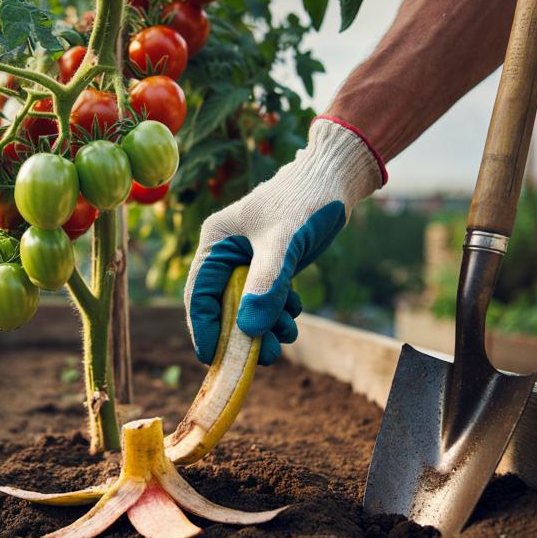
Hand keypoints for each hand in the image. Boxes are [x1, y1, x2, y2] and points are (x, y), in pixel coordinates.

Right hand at [184, 116, 385, 364]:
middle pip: (223, 306)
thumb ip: (266, 286)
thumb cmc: (305, 200)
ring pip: (247, 306)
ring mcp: (249, 260)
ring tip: (286, 338)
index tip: (214, 360)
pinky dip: (278, 313)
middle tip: (264, 358)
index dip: (205, 329)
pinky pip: (266, 299)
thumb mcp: (284, 244)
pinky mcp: (271, 264)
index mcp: (216, 242)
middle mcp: (226, 253)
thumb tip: (248, 331)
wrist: (336, 177)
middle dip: (242, 334)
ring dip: (264, 327)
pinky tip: (294, 315)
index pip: (199, 295)